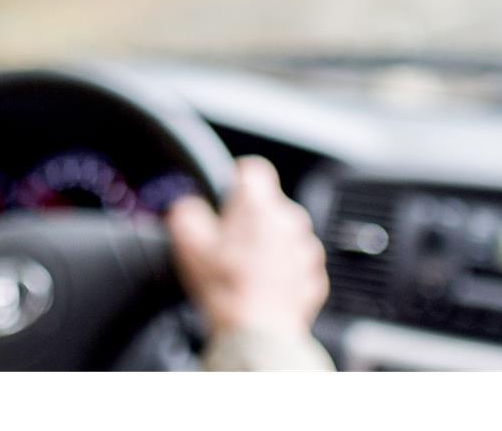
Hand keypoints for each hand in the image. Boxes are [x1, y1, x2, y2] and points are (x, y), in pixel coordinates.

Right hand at [165, 156, 328, 335]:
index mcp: (258, 203)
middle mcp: (289, 219)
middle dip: (250, 220)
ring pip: (284, 234)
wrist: (257, 332)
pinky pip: (296, 264)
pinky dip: (283, 271)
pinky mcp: (315, 276)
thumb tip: (188, 206)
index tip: (227, 198)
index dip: (235, 180)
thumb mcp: (187, 243)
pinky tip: (261, 287)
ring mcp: (307, 248)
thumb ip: (185, 211)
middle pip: (268, 205)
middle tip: (228, 245)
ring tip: (245, 270)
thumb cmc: (225, 287)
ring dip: (268, 246)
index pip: (252, 169)